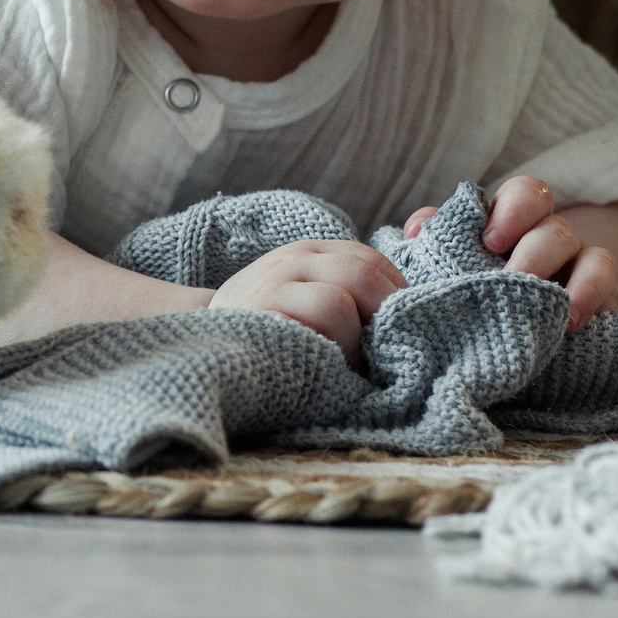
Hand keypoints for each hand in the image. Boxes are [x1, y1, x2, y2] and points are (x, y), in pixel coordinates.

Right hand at [209, 239, 407, 367]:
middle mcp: (292, 260)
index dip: (397, 294)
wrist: (204, 343)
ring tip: (340, 362)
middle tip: (380, 351)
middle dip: (382, 316)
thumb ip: (351, 292)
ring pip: (337, 304)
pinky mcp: (258, 320)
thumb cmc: (273, 325)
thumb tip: (413, 312)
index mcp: (311, 251)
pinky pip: (306, 332)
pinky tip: (321, 366)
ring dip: (351, 342)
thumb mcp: (309, 293)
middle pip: (362, 275)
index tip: (402, 329)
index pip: (372, 260)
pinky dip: (326, 352)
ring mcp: (271, 287)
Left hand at [405, 176, 613, 332]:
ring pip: (569, 237)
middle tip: (508, 272)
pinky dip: (587, 291)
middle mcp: (540, 231)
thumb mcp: (447, 276)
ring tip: (530, 301)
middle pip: (544, 203)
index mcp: (507, 222)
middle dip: (526, 234)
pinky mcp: (595, 291)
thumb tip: (416, 232)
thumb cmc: (472, 304)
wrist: (505, 350)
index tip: (489, 242)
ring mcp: (571, 258)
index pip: (522, 192)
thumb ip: (429, 249)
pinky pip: (603, 274)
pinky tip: (568, 319)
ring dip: (548, 265)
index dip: (511, 209)